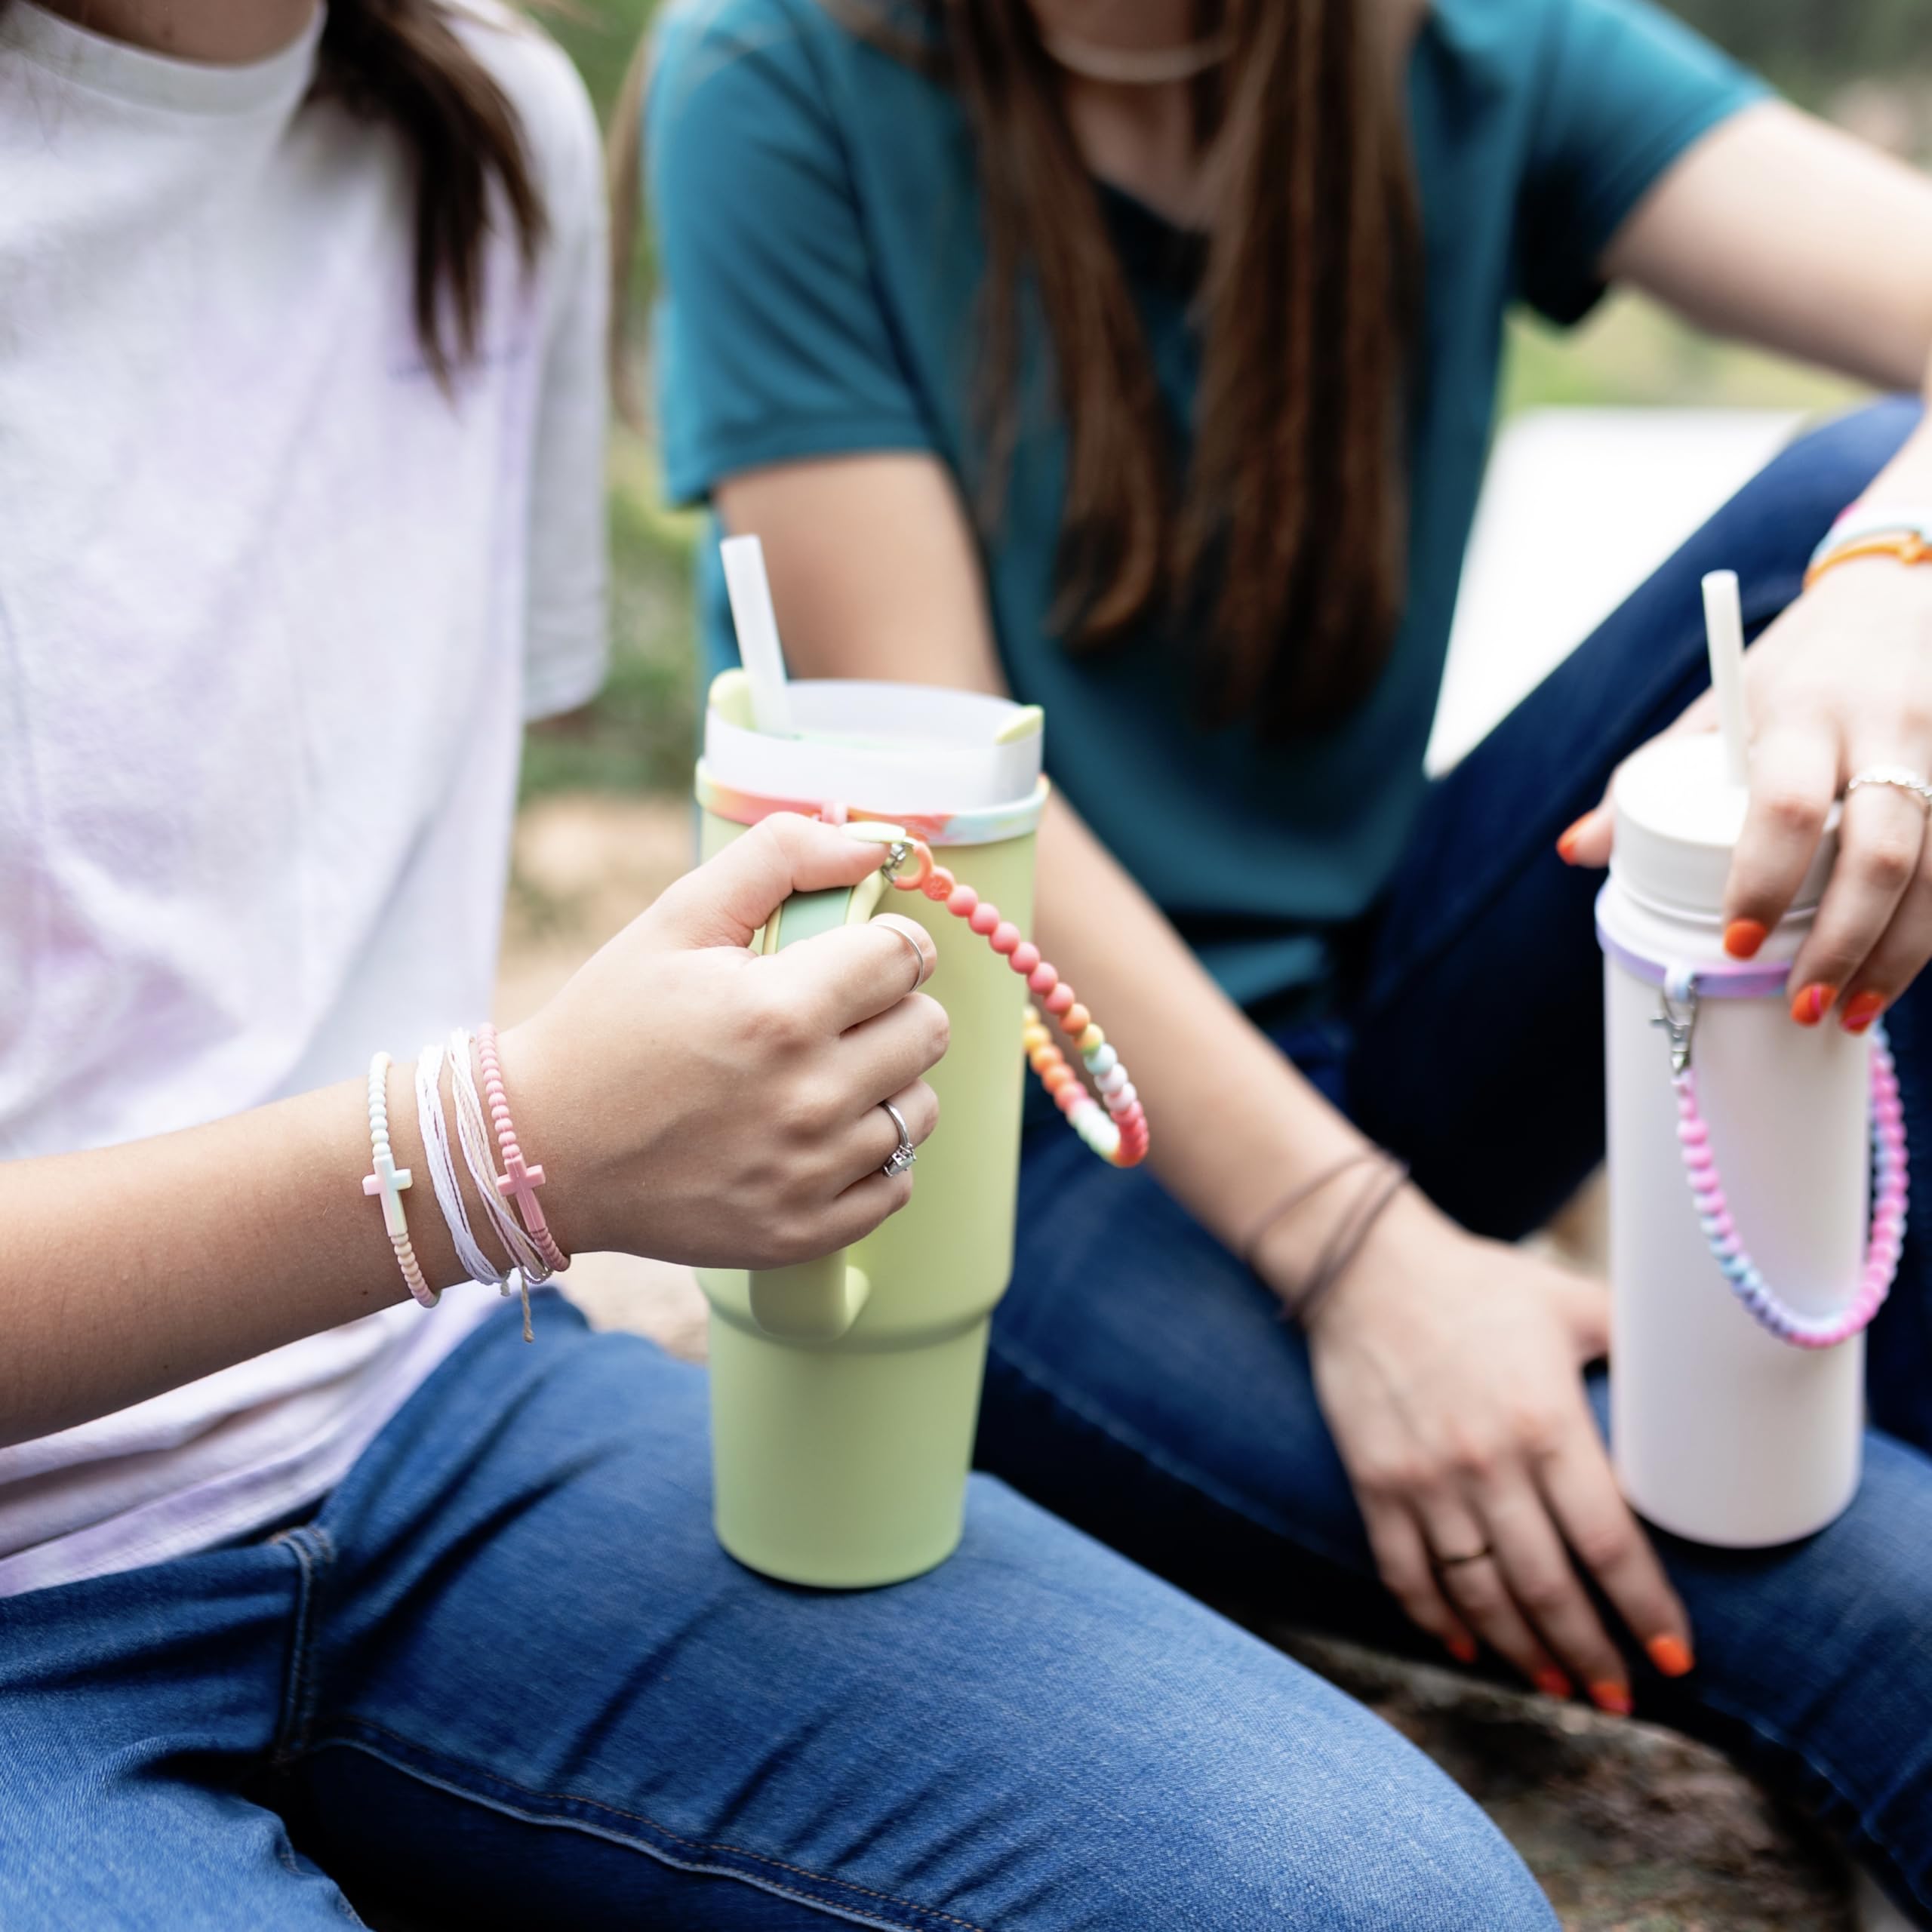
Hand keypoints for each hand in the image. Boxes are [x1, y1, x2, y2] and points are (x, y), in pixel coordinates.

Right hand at [498, 814, 947, 1268]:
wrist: (543, 1151)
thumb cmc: (610, 1025)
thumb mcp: (677, 918)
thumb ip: (780, 857)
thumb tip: (872, 844)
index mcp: (780, 1012)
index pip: (905, 957)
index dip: (886, 944)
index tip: (855, 955)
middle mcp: (807, 1098)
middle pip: (927, 1031)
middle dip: (891, 1009)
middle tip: (833, 1015)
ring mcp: (808, 1174)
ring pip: (918, 1109)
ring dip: (886, 1083)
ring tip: (821, 1075)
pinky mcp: (803, 1232)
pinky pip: (897, 1184)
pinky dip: (872, 1158)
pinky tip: (817, 1135)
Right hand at [1301, 1190, 1693, 1707]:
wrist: (1361, 1266)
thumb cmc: (1477, 1283)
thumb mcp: (1569, 1301)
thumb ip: (1636, 1339)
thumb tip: (1709, 1364)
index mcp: (1542, 1421)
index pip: (1607, 1542)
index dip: (1644, 1608)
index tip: (1675, 1655)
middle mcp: (1483, 1462)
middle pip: (1547, 1586)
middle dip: (1592, 1652)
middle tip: (1622, 1695)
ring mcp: (1423, 1479)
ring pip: (1479, 1594)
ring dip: (1524, 1651)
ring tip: (1559, 1684)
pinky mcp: (1374, 1483)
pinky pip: (1405, 1572)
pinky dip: (1437, 1619)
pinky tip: (1469, 1644)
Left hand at [1563, 558, 1931, 1030]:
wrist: (1898, 601)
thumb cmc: (1791, 671)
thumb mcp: (1717, 709)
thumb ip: (1648, 779)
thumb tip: (1577, 851)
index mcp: (1803, 712)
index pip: (1785, 806)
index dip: (1761, 881)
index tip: (1735, 942)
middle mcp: (1886, 730)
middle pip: (1882, 853)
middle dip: (1843, 941)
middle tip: (1800, 1005)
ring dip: (1898, 956)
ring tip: (1848, 1014)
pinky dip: (1928, 933)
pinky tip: (1892, 976)